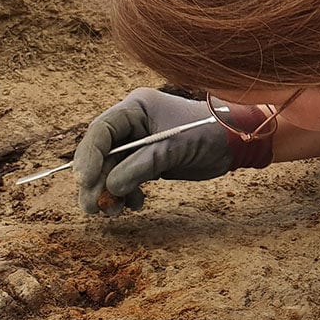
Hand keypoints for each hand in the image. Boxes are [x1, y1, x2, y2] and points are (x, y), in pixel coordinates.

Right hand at [72, 88, 232, 214]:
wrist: (233, 142)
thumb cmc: (206, 134)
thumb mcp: (172, 149)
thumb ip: (140, 167)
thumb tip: (111, 188)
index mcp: (135, 108)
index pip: (101, 130)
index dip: (89, 156)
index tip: (85, 180)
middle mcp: (132, 123)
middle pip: (101, 152)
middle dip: (95, 180)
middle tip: (92, 208)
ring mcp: (138, 142)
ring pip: (111, 169)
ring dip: (110, 192)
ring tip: (114, 211)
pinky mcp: (146, 160)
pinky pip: (126, 178)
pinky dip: (127, 193)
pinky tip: (137, 204)